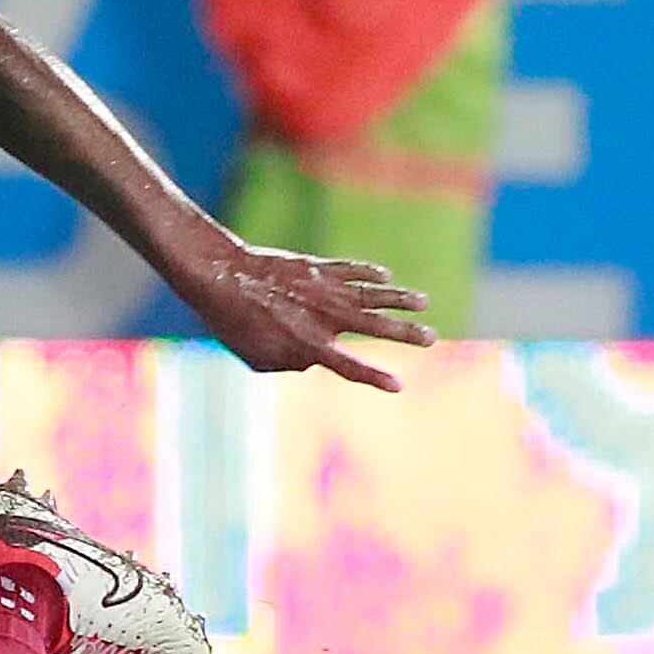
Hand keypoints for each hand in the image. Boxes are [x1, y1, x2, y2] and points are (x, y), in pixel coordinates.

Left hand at [167, 240, 434, 392]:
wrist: (222, 275)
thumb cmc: (234, 323)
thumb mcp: (259, 358)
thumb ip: (291, 364)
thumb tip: (312, 360)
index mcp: (310, 346)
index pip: (351, 368)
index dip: (375, 377)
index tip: (398, 385)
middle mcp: (325, 317)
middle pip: (376, 326)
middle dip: (406, 333)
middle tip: (432, 338)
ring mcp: (324, 288)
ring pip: (372, 293)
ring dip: (400, 299)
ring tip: (423, 303)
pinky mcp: (316, 267)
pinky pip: (350, 270)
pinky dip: (369, 274)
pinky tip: (385, 277)